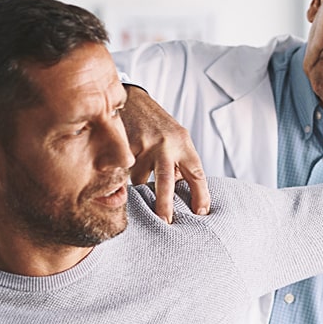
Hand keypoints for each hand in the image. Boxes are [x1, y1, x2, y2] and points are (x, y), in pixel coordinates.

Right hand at [121, 85, 210, 222]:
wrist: (135, 100)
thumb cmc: (161, 127)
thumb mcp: (179, 140)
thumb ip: (182, 166)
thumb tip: (185, 201)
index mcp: (184, 144)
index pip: (197, 174)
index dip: (201, 196)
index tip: (201, 214)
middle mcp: (165, 145)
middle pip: (165, 181)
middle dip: (165, 205)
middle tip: (165, 223)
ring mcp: (143, 145)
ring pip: (139, 181)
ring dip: (139, 191)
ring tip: (138, 193)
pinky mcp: (124, 146)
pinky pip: (124, 174)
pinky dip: (124, 181)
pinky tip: (120, 177)